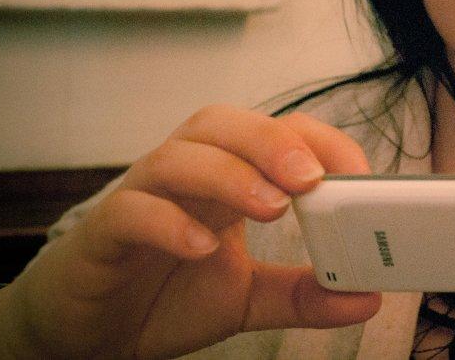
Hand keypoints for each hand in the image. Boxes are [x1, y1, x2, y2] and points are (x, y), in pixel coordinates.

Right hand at [0, 106, 379, 359]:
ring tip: (271, 208)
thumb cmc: (165, 294)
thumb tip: (366, 297)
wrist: (88, 331)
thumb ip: (304, 294)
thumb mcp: (249, 298)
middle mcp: (186, 176)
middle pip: (223, 123)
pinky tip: (201, 248)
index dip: (321, 144)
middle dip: (272, 141)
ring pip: (178, 156)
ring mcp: (142, 197)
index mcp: (227, 179)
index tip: (360, 180)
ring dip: (229, 174)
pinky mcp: (103, 233)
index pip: (277, 132)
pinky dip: (168, 222)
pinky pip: (132, 210)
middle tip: (312, 179)